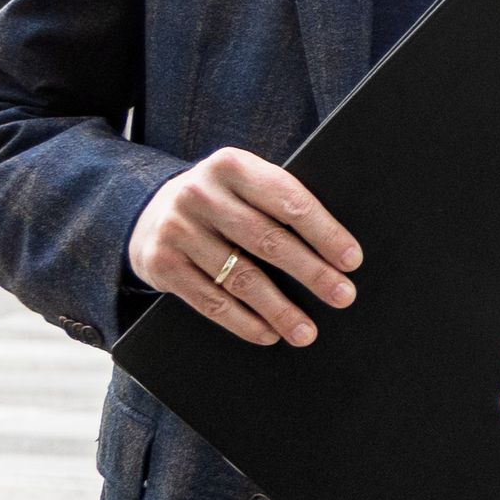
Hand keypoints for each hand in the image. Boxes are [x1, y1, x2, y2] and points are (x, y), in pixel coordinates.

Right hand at [128, 149, 360, 346]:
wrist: (149, 213)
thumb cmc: (222, 202)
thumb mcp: (244, 185)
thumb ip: (278, 202)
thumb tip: (337, 251)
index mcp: (232, 166)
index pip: (289, 200)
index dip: (324, 232)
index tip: (351, 260)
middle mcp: (200, 193)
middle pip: (268, 240)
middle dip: (311, 273)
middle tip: (342, 296)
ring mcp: (177, 228)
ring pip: (240, 277)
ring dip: (279, 309)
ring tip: (306, 331)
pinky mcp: (160, 263)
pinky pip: (209, 300)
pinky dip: (243, 322)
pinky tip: (268, 334)